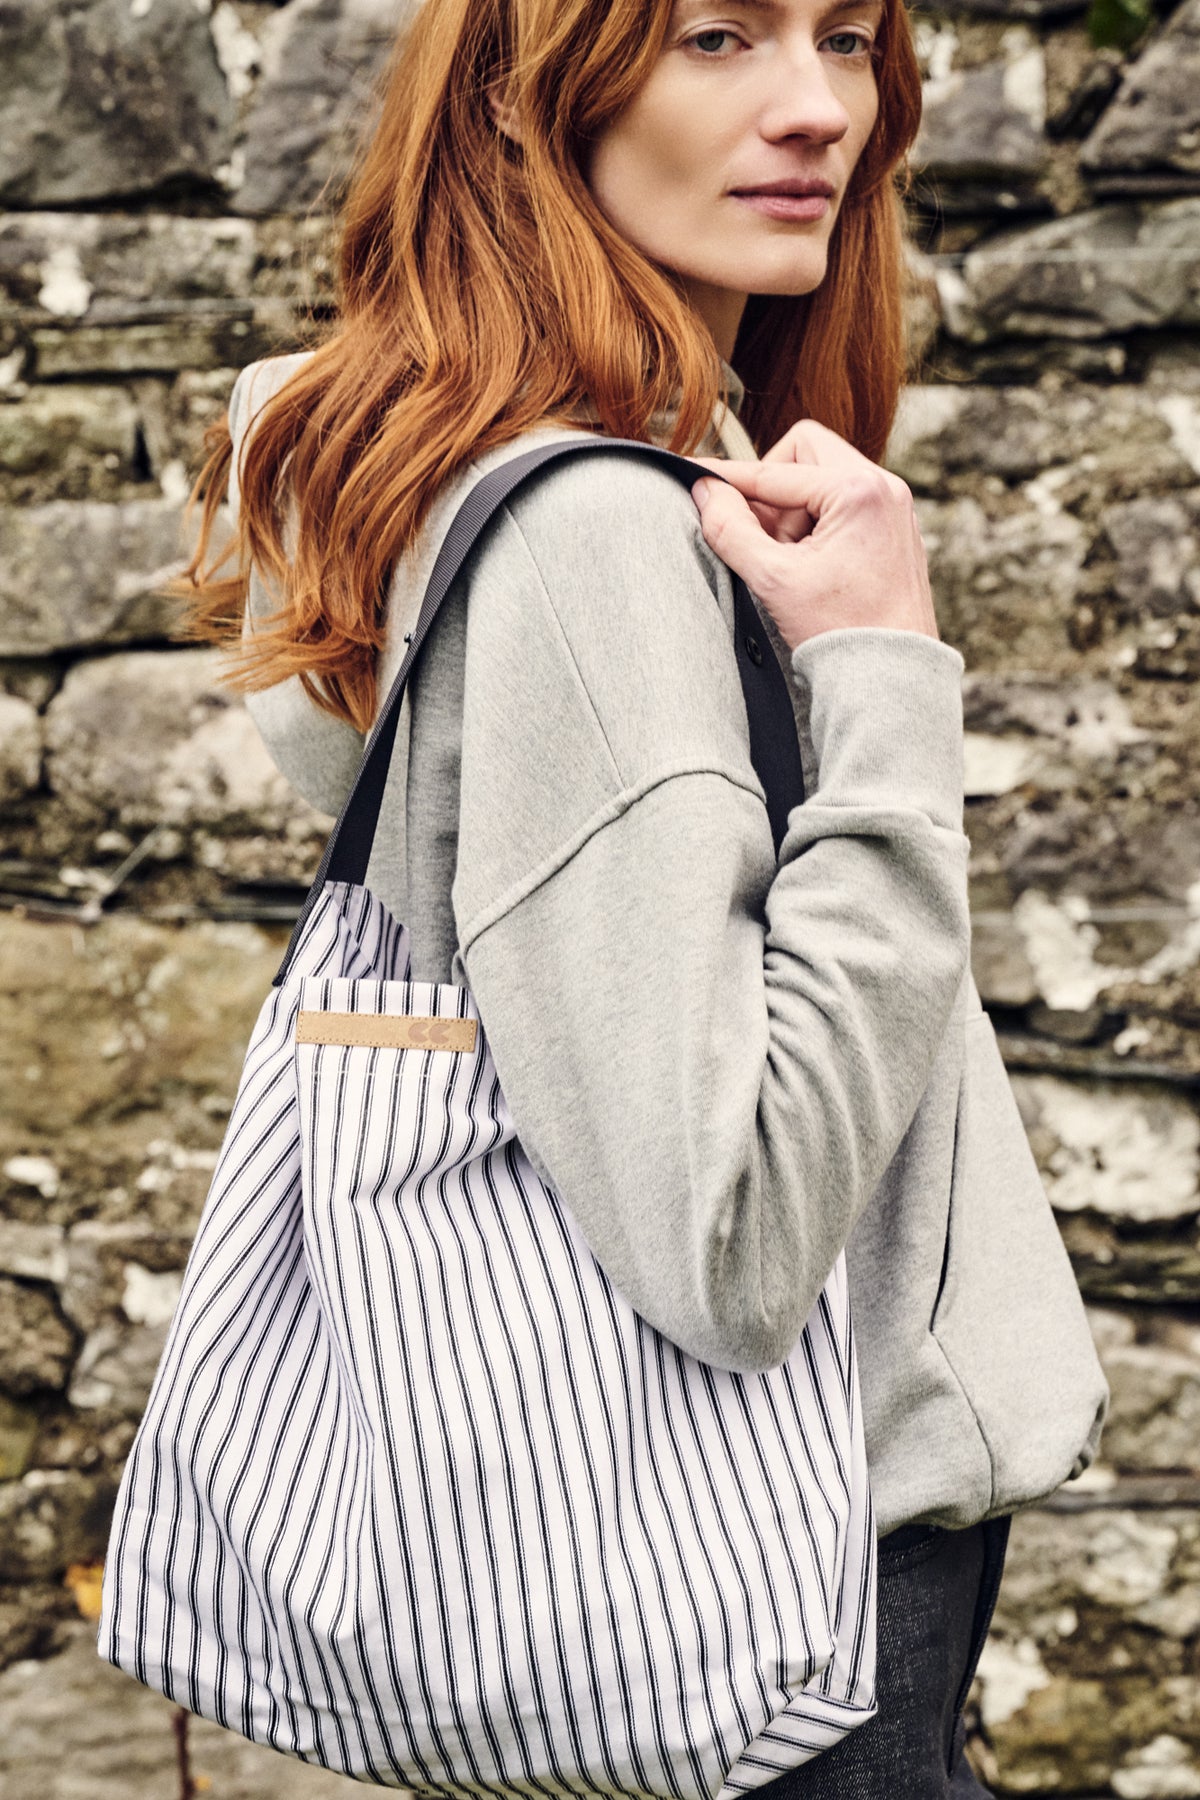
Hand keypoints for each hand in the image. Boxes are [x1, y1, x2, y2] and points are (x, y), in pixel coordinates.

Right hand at [690, 419, 939, 651]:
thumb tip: (704, 490)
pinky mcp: (893, 530)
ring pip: (822, 480)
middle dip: (772, 491)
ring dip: (793, 514)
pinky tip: (810, 569)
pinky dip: (816, 527)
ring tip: (791, 565)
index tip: (696, 478)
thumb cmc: (843, 633)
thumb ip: (730, 528)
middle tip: (762, 538)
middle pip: (805, 454)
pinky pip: (843, 505)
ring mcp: (893, 507)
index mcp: (859, 490)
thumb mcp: (773, 579)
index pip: (775, 470)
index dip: (730, 478)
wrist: (891, 678)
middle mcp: (884, 487)